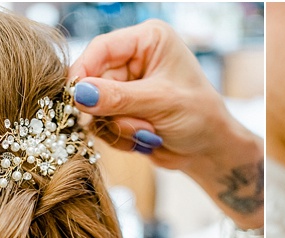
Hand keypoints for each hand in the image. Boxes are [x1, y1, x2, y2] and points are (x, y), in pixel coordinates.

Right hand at [68, 20, 259, 185]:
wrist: (210, 151)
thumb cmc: (200, 117)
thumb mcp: (161, 103)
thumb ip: (119, 98)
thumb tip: (80, 95)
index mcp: (149, 40)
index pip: (103, 47)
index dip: (84, 70)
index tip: (73, 95)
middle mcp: (135, 59)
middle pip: (94, 79)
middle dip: (110, 109)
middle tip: (136, 125)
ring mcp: (127, 86)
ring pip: (95, 106)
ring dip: (118, 126)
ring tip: (148, 132)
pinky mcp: (122, 110)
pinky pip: (102, 124)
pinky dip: (120, 137)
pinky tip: (145, 139)